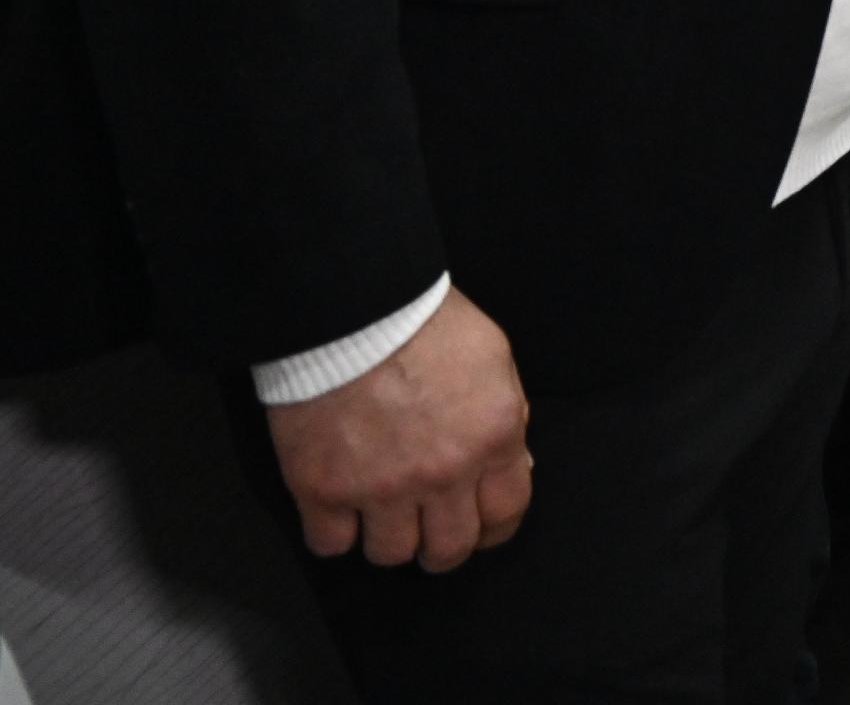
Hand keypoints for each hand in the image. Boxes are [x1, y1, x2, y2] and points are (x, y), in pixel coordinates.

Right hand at [267, 288, 532, 570]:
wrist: (351, 309)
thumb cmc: (425, 321)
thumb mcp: (493, 358)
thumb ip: (506, 415)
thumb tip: (512, 462)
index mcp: (493, 437)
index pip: (507, 514)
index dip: (493, 529)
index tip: (480, 529)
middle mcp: (443, 473)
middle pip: (450, 549)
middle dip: (443, 549)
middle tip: (429, 536)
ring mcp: (381, 487)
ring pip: (391, 554)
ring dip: (388, 539)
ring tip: (380, 517)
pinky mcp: (324, 489)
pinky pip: (331, 544)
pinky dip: (334, 534)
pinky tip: (338, 512)